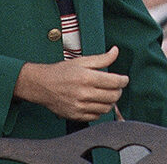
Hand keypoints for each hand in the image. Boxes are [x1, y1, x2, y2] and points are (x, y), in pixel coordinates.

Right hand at [13, 45, 128, 120]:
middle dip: (118, 91)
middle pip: (113, 96)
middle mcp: (84, 93)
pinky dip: (100, 110)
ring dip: (111, 101)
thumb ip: (102, 58)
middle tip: (116, 86)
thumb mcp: (82, 61)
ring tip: (107, 94)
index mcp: (87, 77)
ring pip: (106, 108)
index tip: (124, 79)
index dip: (123, 80)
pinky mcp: (76, 115)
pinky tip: (97, 102)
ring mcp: (79, 106)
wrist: (42, 85)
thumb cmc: (62, 71)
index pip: (114, 82)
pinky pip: (96, 116)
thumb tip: (115, 51)